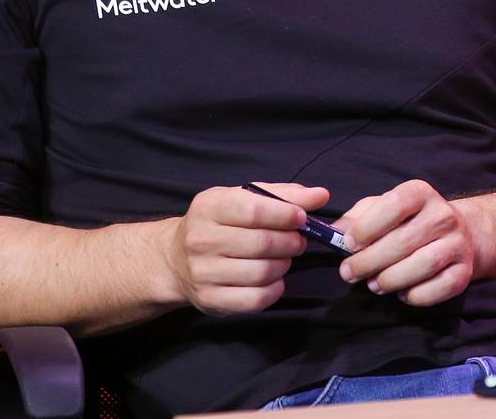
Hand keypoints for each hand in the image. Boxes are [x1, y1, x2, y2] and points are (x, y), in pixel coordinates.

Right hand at [164, 183, 328, 315]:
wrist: (176, 259)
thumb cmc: (217, 224)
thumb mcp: (240, 199)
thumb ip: (281, 195)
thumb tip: (320, 195)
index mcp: (207, 207)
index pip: (254, 210)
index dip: (285, 214)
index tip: (301, 217)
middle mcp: (201, 239)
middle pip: (261, 243)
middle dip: (290, 241)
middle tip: (297, 241)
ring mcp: (203, 272)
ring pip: (262, 272)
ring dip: (283, 265)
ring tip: (284, 258)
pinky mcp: (211, 300)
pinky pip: (256, 299)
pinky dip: (274, 289)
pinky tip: (274, 278)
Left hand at [333, 179, 482, 306]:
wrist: (460, 233)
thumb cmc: (408, 220)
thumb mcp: (381, 209)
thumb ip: (356, 218)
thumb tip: (334, 232)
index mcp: (420, 193)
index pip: (395, 206)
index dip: (368, 226)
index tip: (348, 244)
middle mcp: (443, 215)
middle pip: (405, 241)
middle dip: (371, 260)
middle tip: (349, 273)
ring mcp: (458, 243)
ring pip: (425, 264)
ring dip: (392, 279)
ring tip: (373, 285)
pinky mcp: (466, 271)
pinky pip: (443, 287)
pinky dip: (418, 295)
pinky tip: (402, 294)